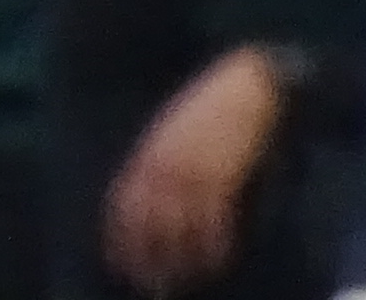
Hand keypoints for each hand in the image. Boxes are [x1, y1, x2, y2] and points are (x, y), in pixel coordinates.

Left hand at [101, 45, 284, 290]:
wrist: (245, 86)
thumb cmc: (208, 109)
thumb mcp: (172, 131)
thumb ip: (158, 161)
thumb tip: (150, 198)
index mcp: (150, 153)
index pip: (126, 202)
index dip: (122, 237)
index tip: (121, 263)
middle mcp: (167, 165)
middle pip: (150, 220)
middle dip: (148, 256)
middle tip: (151, 285)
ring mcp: (196, 170)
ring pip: (182, 225)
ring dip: (181, 259)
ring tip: (179, 284)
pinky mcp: (225, 174)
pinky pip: (216, 217)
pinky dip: (214, 243)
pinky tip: (215, 261)